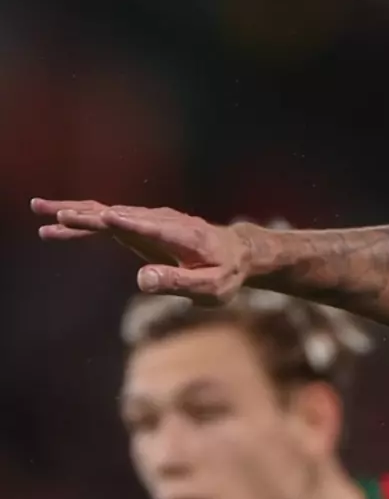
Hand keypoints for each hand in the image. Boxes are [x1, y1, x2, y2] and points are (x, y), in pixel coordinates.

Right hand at [32, 199, 251, 302]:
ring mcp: (151, 221)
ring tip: (39, 211)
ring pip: (109, 213)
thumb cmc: (226, 274)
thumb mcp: (211, 287)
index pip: (152, 228)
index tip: (104, 217)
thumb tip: (142, 280)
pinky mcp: (142, 226)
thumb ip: (179, 282)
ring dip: (75, 212)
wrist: (238, 253)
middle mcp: (164, 222)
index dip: (129, 223)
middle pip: (121, 216)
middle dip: (88, 215)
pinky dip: (83, 221)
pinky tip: (56, 225)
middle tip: (53, 214)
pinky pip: (109, 221)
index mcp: (184, 237)